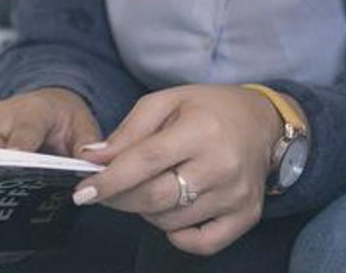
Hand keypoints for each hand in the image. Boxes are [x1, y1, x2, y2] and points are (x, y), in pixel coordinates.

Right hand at [0, 87, 100, 156]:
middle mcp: (3, 114)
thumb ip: (88, 145)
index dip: (19, 148)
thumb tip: (90, 164)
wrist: (48, 103)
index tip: (17, 162)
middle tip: (3, 190)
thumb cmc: (65, 117)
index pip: (24, 131)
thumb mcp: (84, 126)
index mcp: (33, 110)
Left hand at [69, 84, 284, 254]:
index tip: (82, 192)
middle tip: (105, 191)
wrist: (263, 121)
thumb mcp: (166, 102)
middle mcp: (222, 165)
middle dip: (118, 198)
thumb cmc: (208, 109)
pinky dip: (177, 236)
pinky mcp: (247, 215)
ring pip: (170, 220)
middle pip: (154, 197)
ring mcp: (237, 195)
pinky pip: (202, 244)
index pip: (146, 162)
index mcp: (201, 130)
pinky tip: (171, 213)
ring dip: (146, 210)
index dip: (109, 180)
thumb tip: (93, 159)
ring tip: (150, 187)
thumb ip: (128, 131)